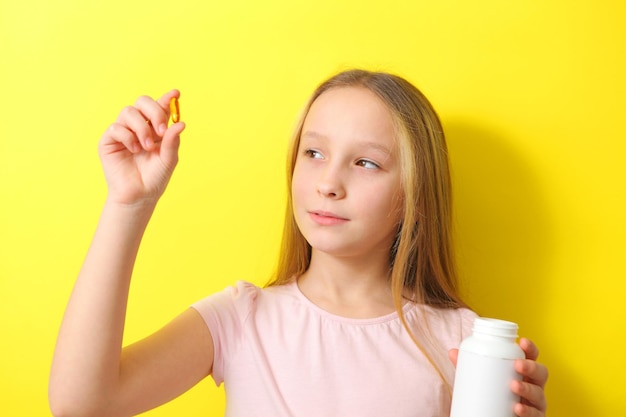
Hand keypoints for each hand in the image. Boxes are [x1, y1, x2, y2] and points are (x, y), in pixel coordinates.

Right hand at [99, 90, 185, 205]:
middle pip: (142, 102)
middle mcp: (139, 126)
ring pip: (128, 112)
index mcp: (155, 128)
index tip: (175, 94)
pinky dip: (128, 137)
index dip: (167, 98)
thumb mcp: (168, 159)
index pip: (160, 107)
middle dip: (154, 111)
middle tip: (161, 130)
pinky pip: (117, 127)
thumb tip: (181, 123)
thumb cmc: (155, 178)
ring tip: (147, 147)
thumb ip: (172, 141)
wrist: (139, 196)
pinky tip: (134, 150)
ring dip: (141, 128)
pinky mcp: (109, 140)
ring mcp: (123, 131)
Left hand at [448, 337, 548, 416]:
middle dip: (531, 366)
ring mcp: (535, 403)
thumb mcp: (481, 378)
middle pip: (541, 372)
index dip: (531, 348)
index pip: (532, 356)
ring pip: (539, 394)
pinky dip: (527, 411)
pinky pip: (536, 415)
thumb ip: (469, 366)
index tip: (522, 341)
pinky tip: (518, 408)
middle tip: (517, 364)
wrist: (492, 416)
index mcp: (522, 371)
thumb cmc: (492, 394)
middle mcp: (533, 385)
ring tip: (513, 385)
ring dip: (528, 388)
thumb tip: (452, 352)